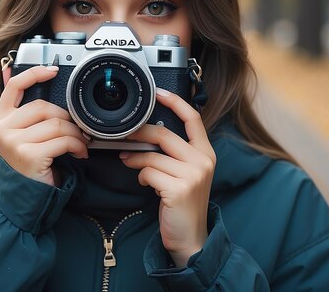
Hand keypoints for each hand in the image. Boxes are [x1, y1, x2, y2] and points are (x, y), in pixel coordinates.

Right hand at [0, 65, 88, 186]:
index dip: (35, 74)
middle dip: (67, 118)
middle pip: (43, 107)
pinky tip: (79, 153)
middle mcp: (1, 128)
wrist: (23, 199)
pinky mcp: (29, 155)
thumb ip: (24, 113)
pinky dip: (77, 146)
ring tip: (80, 143)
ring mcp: (13, 142)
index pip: (14, 86)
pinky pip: (63, 141)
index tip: (53, 70)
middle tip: (77, 130)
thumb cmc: (26, 165)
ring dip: (76, 134)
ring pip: (57, 124)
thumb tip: (33, 79)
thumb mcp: (20, 136)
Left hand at [119, 88, 215, 267]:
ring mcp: (193, 175)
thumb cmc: (182, 204)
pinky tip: (146, 183)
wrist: (190, 237)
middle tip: (122, 135)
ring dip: (135, 158)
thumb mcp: (185, 174)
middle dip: (139, 132)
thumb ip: (173, 154)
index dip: (175, 102)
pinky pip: (149, 172)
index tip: (158, 92)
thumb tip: (146, 134)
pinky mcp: (180, 189)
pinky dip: (141, 176)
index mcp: (206, 153)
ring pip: (152, 155)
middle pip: (164, 134)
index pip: (193, 119)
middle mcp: (203, 161)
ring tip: (128, 161)